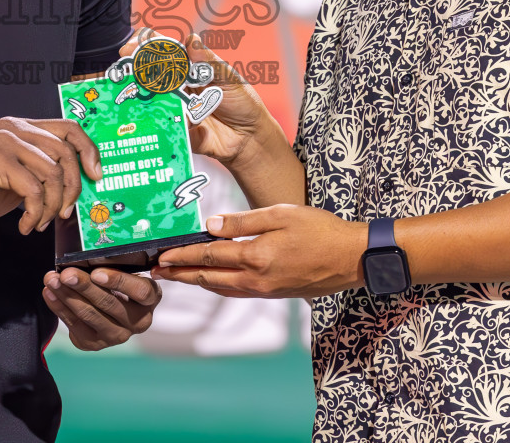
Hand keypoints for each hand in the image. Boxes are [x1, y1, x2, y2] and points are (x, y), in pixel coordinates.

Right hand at [0, 118, 103, 233]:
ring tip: (38, 222)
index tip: (96, 175)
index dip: (89, 150)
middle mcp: (15, 128)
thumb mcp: (16, 177)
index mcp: (22, 127)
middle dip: (72, 188)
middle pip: (66, 152)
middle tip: (64, 212)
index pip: (69, 127)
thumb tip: (74, 190)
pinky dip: (34, 213)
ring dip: (51, 206)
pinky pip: (33, 189)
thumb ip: (41, 173)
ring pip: (52, 172)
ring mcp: (6, 141)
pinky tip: (25, 225)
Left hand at [43, 266, 160, 350]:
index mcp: (150, 299)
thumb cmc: (118, 282)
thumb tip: (84, 256)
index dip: (118, 282)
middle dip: (84, 286)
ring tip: (52, 280)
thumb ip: (114, 266)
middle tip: (66, 274)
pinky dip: (59, 307)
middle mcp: (139, 322)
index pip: (140, 292)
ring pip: (90, 315)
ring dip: (67, 296)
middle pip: (109, 303)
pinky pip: (74, 325)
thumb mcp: (125, 271)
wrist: (112, 311)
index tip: (96, 272)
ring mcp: (117, 336)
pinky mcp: (96, 344)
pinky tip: (49, 293)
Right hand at [116, 30, 273, 166]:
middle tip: (124, 63)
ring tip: (128, 87)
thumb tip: (191, 40)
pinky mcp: (173, 126)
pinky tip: (145, 115)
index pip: (165, 51)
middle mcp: (177, 85)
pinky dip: (151, 118)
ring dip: (137, 91)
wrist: (248, 139)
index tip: (133, 45)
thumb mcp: (229, 79)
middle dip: (134, 65)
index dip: (147, 45)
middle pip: (150, 71)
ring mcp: (172, 106)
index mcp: (190, 67)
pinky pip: (158, 123)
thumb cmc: (242, 103)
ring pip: (149, 96)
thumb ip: (209, 62)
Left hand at [151, 204, 367, 298]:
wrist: (353, 259)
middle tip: (157, 273)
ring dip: (197, 283)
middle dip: (181, 276)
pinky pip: (238, 292)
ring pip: (222, 289)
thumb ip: (243, 221)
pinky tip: (213, 280)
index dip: (182, 258)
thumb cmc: (320, 229)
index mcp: (256, 257)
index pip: (209, 257)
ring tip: (177, 277)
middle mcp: (256, 280)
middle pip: (209, 279)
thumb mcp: (281, 214)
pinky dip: (219, 286)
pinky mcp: (275, 294)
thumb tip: (209, 226)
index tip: (160, 258)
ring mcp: (266, 291)